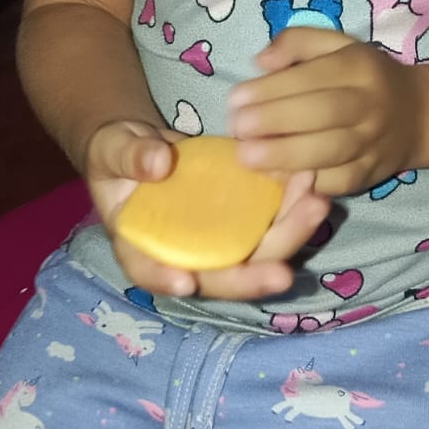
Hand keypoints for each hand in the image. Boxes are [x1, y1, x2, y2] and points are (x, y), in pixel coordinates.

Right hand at [84, 119, 328, 300]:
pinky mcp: (243, 217)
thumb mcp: (112, 149)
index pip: (150, 271)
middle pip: (220, 276)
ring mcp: (219, 238)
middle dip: (253, 276)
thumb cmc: (117, 155)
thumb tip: (156, 164)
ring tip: (316, 205)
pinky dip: (293, 204)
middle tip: (285, 274)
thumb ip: (129, 157)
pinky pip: (271, 218)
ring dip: (289, 235)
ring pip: (257, 251)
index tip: (187, 281)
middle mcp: (186, 253)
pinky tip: (311, 179)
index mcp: (141, 246)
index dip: (166, 280)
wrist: (147, 146)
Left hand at [227, 29, 424, 196]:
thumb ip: (297, 42)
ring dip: (284, 156)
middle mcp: (369, 104)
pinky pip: (336, 181)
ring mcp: (373, 143)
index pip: (312, 77)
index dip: (272, 89)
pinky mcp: (370, 175)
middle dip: (274, 122)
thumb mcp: (336, 45)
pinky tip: (273, 176)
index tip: (235, 99)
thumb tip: (261, 62)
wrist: (418, 115)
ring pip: (330, 151)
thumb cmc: (363, 76)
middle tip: (237, 129)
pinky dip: (304, 182)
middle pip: (322, 113)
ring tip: (246, 156)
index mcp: (358, 66)